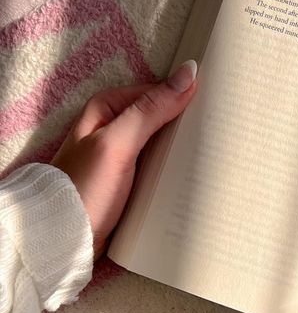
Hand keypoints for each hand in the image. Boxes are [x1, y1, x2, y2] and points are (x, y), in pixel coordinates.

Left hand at [52, 61, 197, 258]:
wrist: (63, 239)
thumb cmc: (85, 188)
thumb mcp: (118, 143)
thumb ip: (150, 109)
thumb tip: (188, 73)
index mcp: (105, 109)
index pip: (155, 93)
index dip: (183, 96)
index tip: (214, 103)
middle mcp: (111, 129)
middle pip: (159, 118)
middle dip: (184, 124)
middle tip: (219, 129)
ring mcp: (119, 157)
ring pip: (160, 144)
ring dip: (181, 149)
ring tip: (213, 153)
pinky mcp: (126, 182)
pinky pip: (157, 168)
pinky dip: (173, 170)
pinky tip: (191, 177)